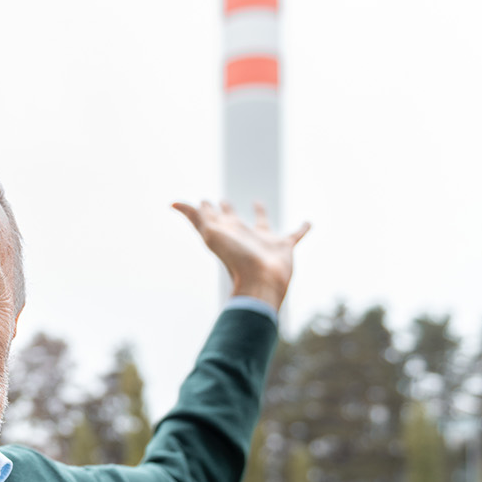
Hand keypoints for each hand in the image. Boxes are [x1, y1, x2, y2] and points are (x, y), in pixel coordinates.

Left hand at [171, 200, 310, 308]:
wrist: (262, 281)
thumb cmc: (235, 260)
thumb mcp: (210, 233)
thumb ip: (195, 217)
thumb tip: (173, 202)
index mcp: (226, 233)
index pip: (212, 217)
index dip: (206, 208)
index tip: (203, 200)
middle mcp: (243, 236)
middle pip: (232, 220)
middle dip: (225, 210)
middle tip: (221, 201)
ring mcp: (264, 242)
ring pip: (261, 224)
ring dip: (259, 213)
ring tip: (258, 203)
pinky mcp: (285, 247)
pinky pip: (296, 234)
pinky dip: (303, 228)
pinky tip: (309, 222)